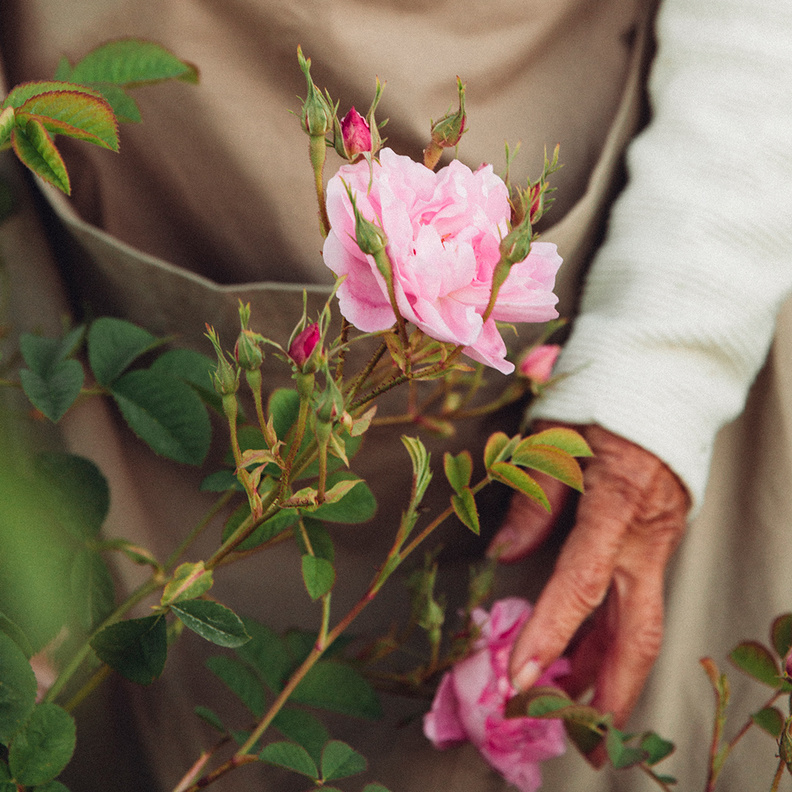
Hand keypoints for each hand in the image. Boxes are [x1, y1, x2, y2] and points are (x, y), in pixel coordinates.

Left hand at [488, 422, 689, 726]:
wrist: (663, 389)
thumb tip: (505, 555)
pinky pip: (638, 600)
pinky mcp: (657, 545)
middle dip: (612, 689)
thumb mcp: (554, 440)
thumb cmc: (602, 403)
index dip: (551, 634)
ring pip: (640, 622)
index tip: (521, 677)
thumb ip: (532, 500)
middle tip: (584, 739)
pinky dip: (613, 635)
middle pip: (636, 627)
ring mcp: (658, 543)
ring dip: (611, 671)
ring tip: (577, 711)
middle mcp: (646, 535)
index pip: (581, 583)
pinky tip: (590, 661)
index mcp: (616, 502)